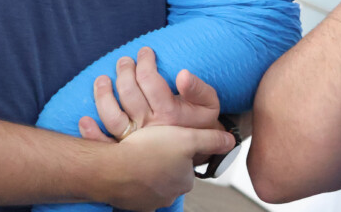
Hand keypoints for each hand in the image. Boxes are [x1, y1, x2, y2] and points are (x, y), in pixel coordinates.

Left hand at [77, 48, 222, 145]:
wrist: (199, 152)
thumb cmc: (203, 124)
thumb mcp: (210, 104)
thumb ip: (198, 89)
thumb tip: (182, 74)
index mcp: (170, 114)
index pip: (150, 81)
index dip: (146, 62)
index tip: (146, 51)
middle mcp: (150, 128)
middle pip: (129, 93)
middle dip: (124, 70)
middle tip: (125, 60)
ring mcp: (136, 141)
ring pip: (112, 116)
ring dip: (103, 94)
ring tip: (103, 78)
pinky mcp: (127, 152)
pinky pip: (106, 144)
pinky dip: (92, 133)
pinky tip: (84, 119)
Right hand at [96, 124, 235, 211]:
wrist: (110, 168)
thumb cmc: (148, 151)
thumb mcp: (187, 138)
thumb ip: (211, 140)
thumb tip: (230, 142)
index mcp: (183, 182)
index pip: (188, 165)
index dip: (180, 151)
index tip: (170, 141)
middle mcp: (168, 196)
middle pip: (170, 175)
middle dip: (163, 161)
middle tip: (152, 145)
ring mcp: (147, 202)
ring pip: (151, 182)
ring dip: (146, 168)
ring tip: (137, 153)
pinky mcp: (129, 203)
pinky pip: (133, 189)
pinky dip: (131, 178)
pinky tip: (126, 164)